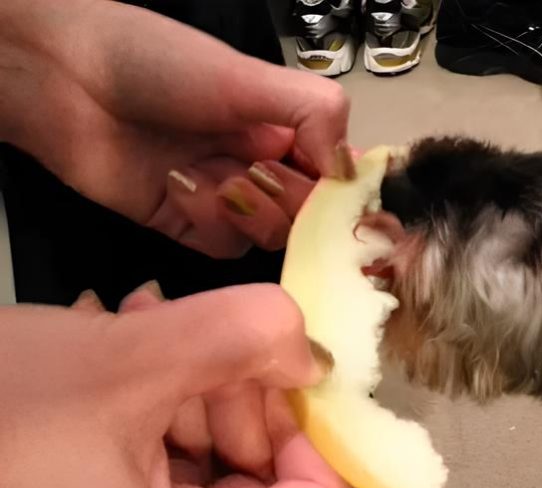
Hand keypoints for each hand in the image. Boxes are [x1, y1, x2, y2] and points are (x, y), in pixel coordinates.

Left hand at [0, 0, 351, 257]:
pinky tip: (180, 183)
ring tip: (211, 171)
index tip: (339, 196)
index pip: (338, 174)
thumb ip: (316, 113)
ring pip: (271, 236)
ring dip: (247, 209)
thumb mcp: (251, 77)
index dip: (344, 191)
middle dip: (290, 199)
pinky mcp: (188, 225)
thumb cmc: (161, 64)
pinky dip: (209, 221)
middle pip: (310, 214)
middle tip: (257, 169)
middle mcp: (262, 164)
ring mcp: (226, 198)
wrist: (66, 79)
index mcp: (286, 127)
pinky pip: (224, 246)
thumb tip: (351, 171)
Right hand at [0, 283, 361, 487]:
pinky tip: (132, 343)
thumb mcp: (121, 362)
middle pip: (276, 478)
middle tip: (203, 343)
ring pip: (222, 455)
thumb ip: (238, 337)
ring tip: (150, 329)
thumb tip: (312, 345)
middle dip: (245, 394)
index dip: (321, 432)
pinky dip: (166, 394)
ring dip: (200, 381)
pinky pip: (172, 451)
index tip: (288, 367)